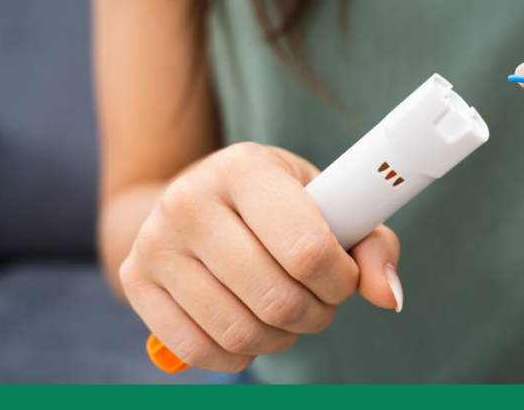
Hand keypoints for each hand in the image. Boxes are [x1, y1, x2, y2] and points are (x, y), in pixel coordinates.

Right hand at [119, 142, 401, 371]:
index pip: (307, 249)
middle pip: (277, 298)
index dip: (340, 280)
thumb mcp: (325, 202)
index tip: (344, 278)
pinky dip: (239, 355)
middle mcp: (190, 200)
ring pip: (240, 331)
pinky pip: (198, 350)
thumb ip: (369, 244)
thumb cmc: (276, 205)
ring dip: (282, 338)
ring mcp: (155, 242)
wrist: (192, 202)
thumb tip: (388, 296)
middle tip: (320, 302)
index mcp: (244, 167)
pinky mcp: (135, 281)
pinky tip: (251, 329)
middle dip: (316, 314)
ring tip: (289, 315)